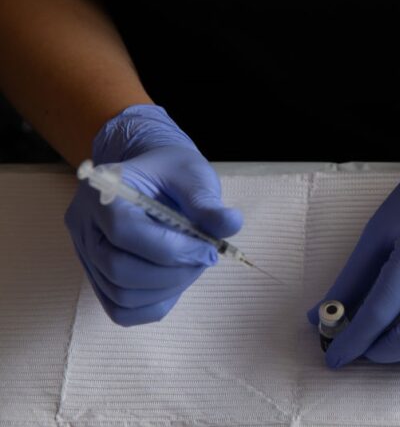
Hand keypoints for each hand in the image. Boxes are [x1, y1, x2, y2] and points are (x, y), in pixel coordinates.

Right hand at [65, 105, 241, 325]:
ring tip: (192, 265)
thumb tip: (231, 223)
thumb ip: (207, 202)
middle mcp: (84, 226)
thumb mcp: (193, 176)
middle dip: (172, 272)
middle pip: (119, 269)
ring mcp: (86, 255)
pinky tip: (176, 281)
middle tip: (204, 259)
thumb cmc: (172, 173)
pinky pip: (122, 310)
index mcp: (103, 191)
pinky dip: (155, 304)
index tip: (209, 250)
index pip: (126, 232)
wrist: (152, 178)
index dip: (173, 249)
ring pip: (121, 295)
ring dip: (168, 289)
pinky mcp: (97, 278)